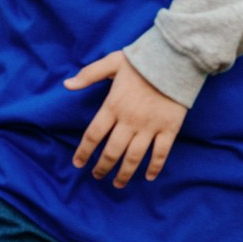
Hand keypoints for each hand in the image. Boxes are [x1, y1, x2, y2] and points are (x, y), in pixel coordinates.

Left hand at [64, 51, 186, 186]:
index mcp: (113, 106)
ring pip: (134, 157)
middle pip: (112, 151)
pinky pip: (161, 153)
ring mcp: (150, 126)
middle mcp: (129, 120)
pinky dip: (154, 167)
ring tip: (118, 184)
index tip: (78, 163)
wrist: (176, 58)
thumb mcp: (112, 62)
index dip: (84, 151)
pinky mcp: (169, 128)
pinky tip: (149, 176)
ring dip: (124, 173)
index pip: (93, 134)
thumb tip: (66, 84)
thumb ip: (89, 74)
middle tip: (97, 176)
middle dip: (102, 167)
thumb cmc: (143, 60)